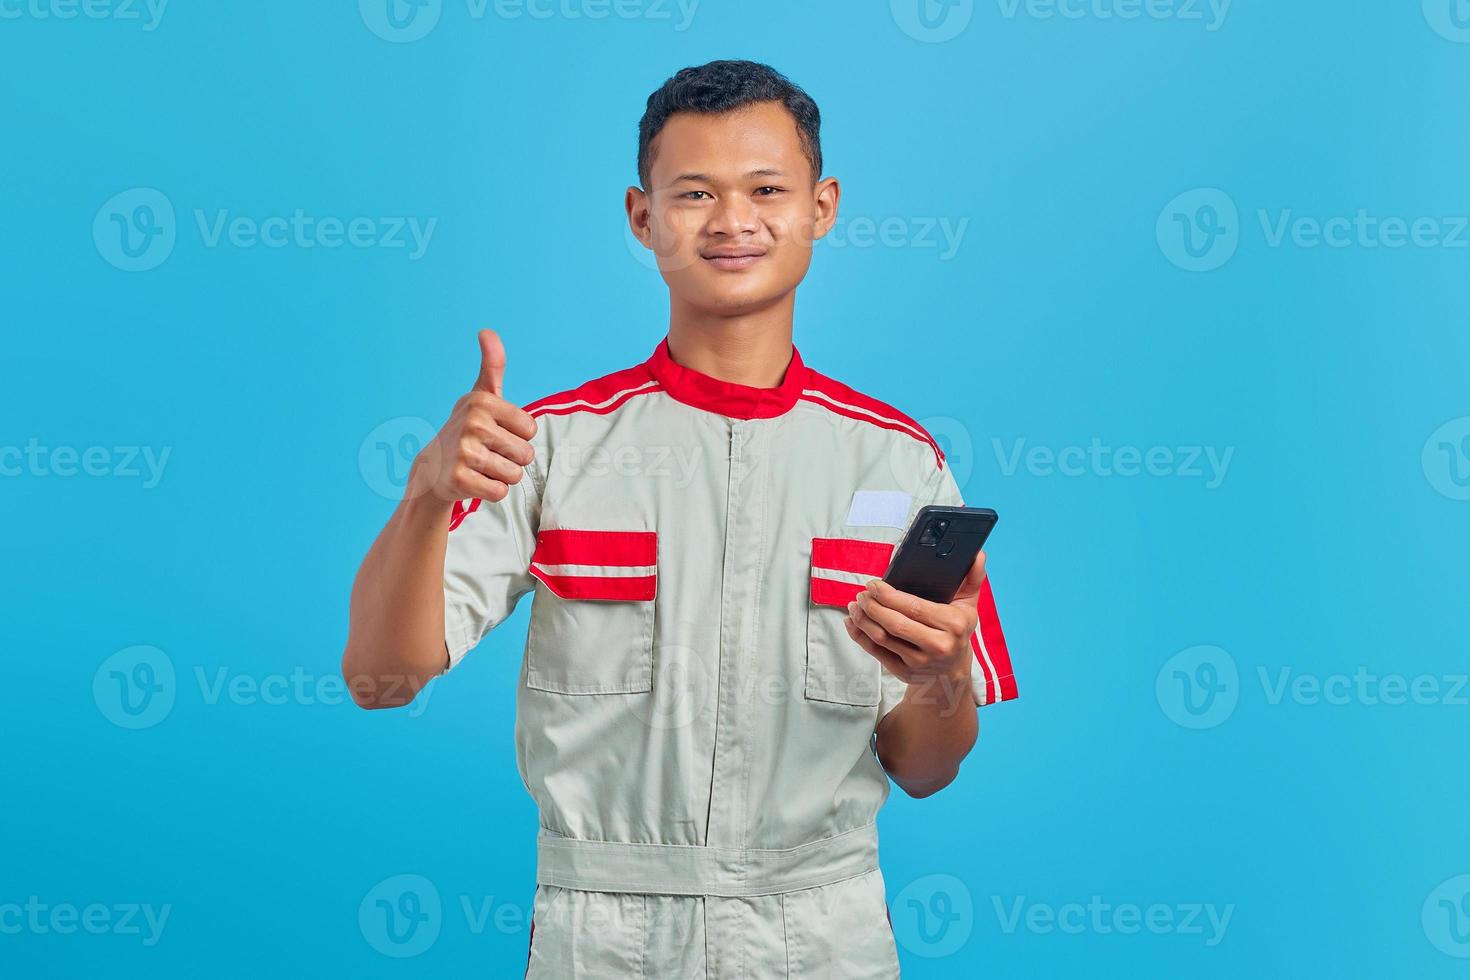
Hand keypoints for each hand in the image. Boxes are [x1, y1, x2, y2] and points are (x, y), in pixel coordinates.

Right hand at [407, 329, 537, 504]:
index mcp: (482, 402)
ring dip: (502, 475)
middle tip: (487, 452)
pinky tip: (474, 480)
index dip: (518, 436)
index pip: (531, 430)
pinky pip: (501, 492)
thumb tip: (487, 331)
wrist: (432, 467)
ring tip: (481, 466)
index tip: (495, 432)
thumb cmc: (467, 428)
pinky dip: (492, 491)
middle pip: (526, 454)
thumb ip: (492, 366)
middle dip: (512, 458)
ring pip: (515, 474)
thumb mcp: (480, 395)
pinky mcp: (460, 479)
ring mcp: (464, 452)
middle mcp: (472, 424)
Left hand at [843, 551, 985, 692]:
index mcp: (953, 624)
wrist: (952, 672)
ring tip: (856, 605)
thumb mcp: (968, 605)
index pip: (915, 607)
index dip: (889, 595)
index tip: (874, 584)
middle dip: (873, 606)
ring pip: (883, 639)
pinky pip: (876, 653)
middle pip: (896, 624)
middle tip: (862, 594)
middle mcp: (938, 645)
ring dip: (863, 620)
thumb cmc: (957, 632)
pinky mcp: (904, 673)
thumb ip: (973, 579)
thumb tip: (977, 555)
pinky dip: (860, 637)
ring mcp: (920, 662)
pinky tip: (852, 623)